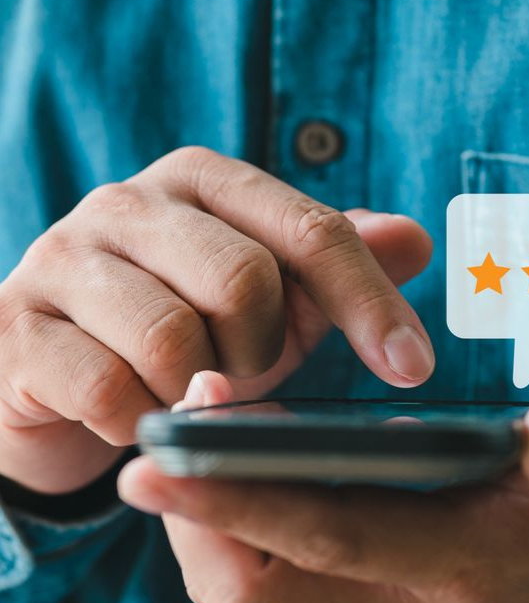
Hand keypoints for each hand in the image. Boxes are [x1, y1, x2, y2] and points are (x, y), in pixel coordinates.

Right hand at [0, 146, 433, 494]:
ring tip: (185, 389)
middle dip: (263, 350)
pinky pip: (110, 391)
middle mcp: (129, 201)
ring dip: (200, 390)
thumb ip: (337, 264)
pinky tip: (135, 415)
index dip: (371, 303)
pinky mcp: (16, 326)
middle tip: (243, 371)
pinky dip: (142, 422)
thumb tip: (416, 239)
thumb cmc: (184, 329)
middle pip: (245, 280)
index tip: (415, 367)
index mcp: (205, 179)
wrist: (54, 379)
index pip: (313, 231)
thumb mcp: (273, 298)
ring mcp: (63, 258)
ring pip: (175, 339)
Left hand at [118, 370, 528, 602]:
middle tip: (161, 432)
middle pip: (264, 589)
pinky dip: (242, 542)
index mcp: (479, 560)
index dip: (242, 493)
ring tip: (186, 451)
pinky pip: (286, 592)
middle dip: (195, 516)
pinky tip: (237, 480)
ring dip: (208, 533)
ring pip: (262, 600)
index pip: (333, 535)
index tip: (171, 443)